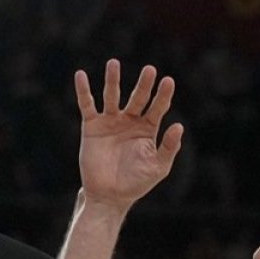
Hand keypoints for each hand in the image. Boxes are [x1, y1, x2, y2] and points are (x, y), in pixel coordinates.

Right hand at [75, 59, 183, 211]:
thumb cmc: (137, 183)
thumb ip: (169, 148)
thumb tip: (179, 125)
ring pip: (112, 96)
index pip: (157, 107)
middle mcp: (130, 121)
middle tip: (149, 69)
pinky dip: (83, 91)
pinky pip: (87, 105)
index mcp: (148, 128)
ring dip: (113, 80)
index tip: (168, 81)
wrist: (109, 196)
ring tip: (114, 63)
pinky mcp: (92, 126)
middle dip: (143, 84)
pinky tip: (80, 76)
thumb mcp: (158, 168)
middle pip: (138, 97)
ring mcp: (110, 121)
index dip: (162, 95)